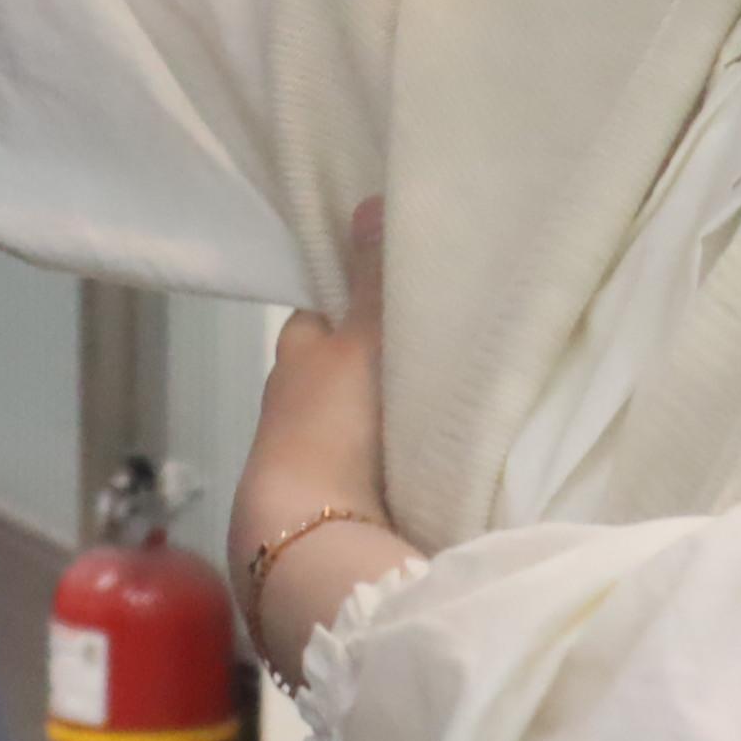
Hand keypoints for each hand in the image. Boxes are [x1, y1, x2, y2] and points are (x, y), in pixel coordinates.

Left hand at [232, 198, 414, 683]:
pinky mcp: (334, 511)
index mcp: (293, 358)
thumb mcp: (360, 342)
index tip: (394, 291)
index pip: (321, 315)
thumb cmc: (330, 427)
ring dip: (382, 418)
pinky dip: (392, 462)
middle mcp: (291, 407)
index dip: (352, 302)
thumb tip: (369, 199)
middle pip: (337, 371)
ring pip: (353, 423)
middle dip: (372, 362)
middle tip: (435, 344)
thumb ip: (372, 281)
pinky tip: (434, 461)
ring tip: (449, 403)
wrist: (309, 541)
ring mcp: (309, 465)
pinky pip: (369, 470)